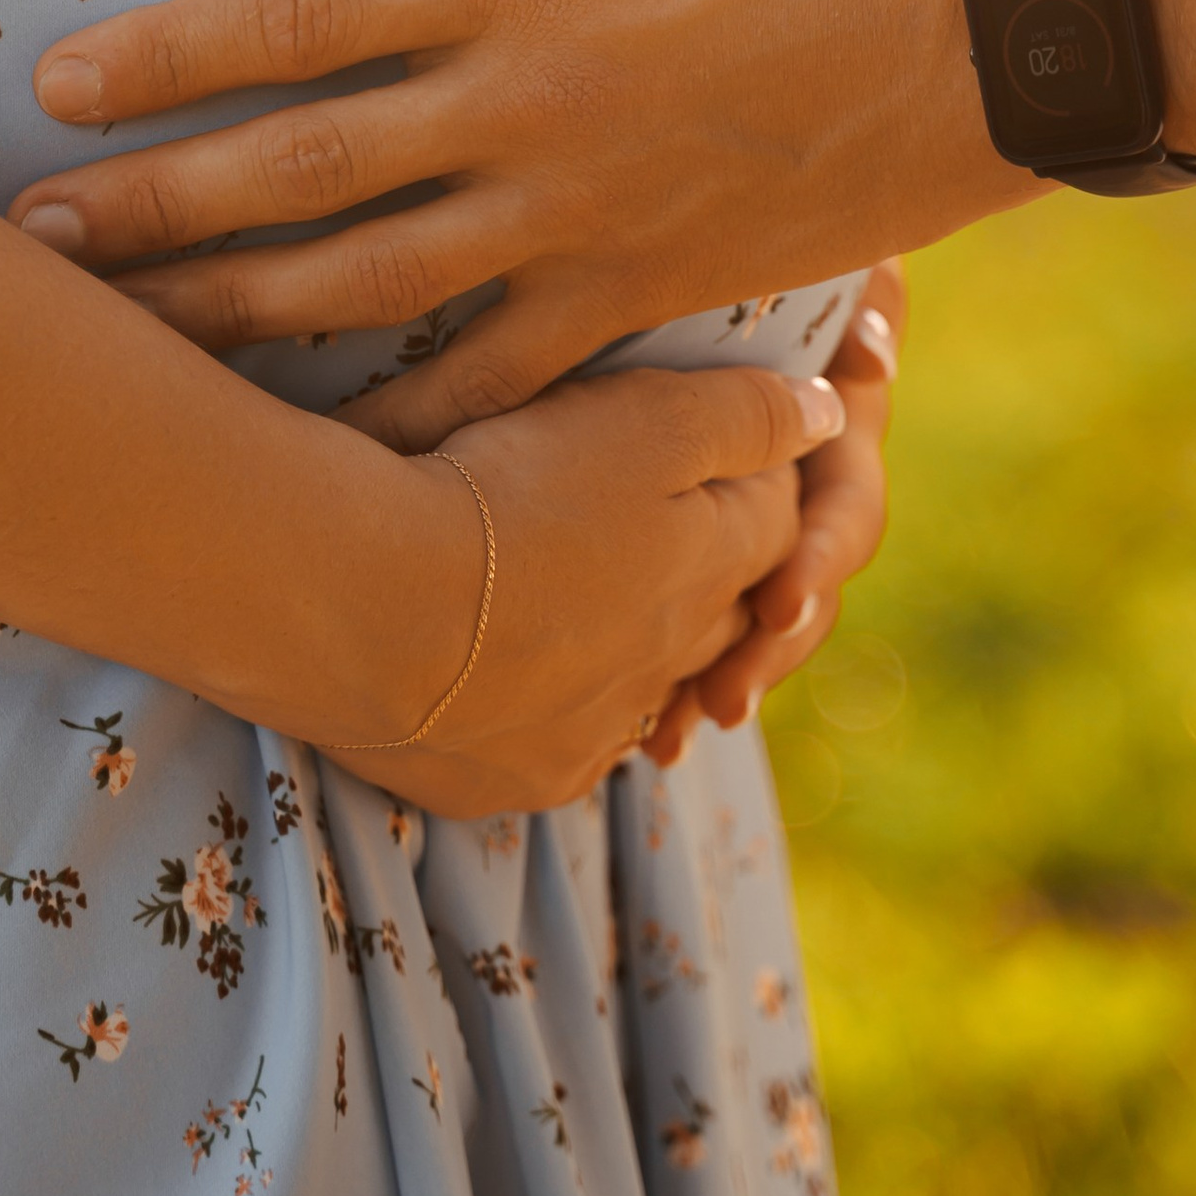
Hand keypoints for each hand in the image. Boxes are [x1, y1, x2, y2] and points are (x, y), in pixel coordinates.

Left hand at [11, 0, 1023, 448]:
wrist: (993, 28)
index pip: (295, 22)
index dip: (165, 58)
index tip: (58, 86)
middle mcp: (524, 115)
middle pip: (294, 178)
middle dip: (150, 212)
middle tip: (33, 245)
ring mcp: (578, 223)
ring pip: (363, 292)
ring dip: (228, 315)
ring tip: (123, 340)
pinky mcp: (640, 299)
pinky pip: (492, 383)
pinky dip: (396, 423)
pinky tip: (312, 448)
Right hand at [337, 361, 847, 820]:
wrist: (364, 607)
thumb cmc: (508, 492)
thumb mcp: (643, 417)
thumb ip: (746, 414)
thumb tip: (831, 416)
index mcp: (717, 573)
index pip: (776, 522)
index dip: (748, 472)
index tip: (697, 435)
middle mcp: (674, 667)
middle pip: (717, 619)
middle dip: (700, 574)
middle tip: (638, 519)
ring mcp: (593, 735)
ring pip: (638, 691)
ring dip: (622, 652)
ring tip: (571, 603)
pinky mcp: (513, 782)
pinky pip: (554, 749)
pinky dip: (546, 713)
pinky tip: (512, 680)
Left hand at [654, 264, 903, 757]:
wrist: (650, 242)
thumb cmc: (727, 238)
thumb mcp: (785, 261)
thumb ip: (841, 296)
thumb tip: (871, 353)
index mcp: (834, 426)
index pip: (840, 508)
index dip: (812, 558)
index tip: (774, 601)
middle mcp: (806, 482)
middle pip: (802, 587)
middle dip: (766, 650)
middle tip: (722, 699)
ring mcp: (757, 517)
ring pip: (755, 616)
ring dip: (725, 676)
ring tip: (673, 735)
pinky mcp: (697, 538)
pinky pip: (696, 617)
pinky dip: (672, 674)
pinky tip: (642, 734)